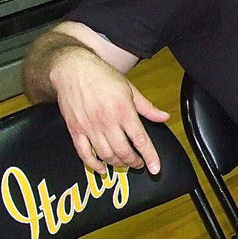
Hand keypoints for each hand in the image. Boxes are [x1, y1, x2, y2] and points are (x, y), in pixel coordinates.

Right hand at [51, 48, 168, 174]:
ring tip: (123, 163)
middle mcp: (106, 121)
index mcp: (123, 110)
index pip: (140, 139)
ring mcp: (89, 126)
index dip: (149, 156)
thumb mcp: (130, 89)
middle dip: (133, 162)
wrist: (73, 69)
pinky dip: (93, 165)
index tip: (155, 168)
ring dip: (117, 163)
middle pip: (123, 151)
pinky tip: (101, 169)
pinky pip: (84, 153)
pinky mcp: (75, 129)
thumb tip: (164, 117)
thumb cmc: (102, 77)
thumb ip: (147, 107)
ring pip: (105, 155)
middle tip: (138, 163)